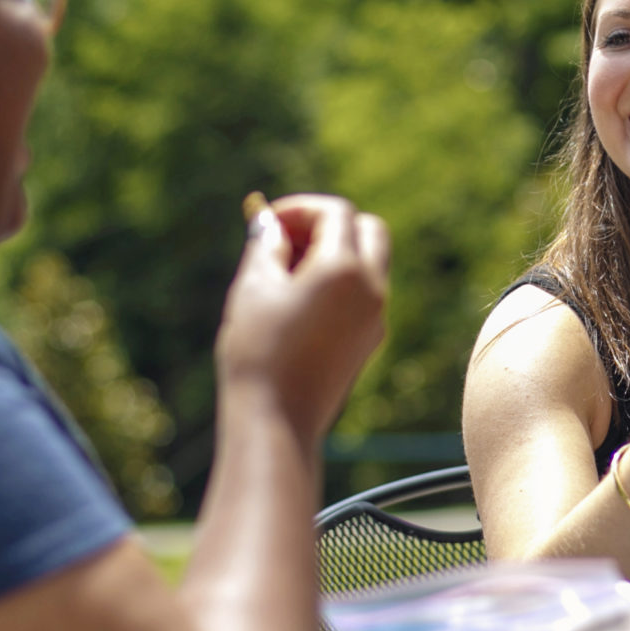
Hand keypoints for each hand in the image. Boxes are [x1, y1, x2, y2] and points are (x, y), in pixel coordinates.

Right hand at [216, 194, 390, 440]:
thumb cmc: (259, 352)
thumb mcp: (253, 288)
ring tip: (287, 272)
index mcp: (344, 268)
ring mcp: (376, 317)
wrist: (278, 421)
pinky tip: (300, 301)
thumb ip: (266, 245)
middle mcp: (371, 289)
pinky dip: (340, 282)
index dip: (301, 209)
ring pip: (369, 262)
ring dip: (335, 253)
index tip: (269, 222)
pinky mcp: (370, 341)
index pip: (336, 213)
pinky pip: (364, 294)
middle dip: (328, 224)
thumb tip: (269, 223)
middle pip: (367, 229)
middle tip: (287, 239)